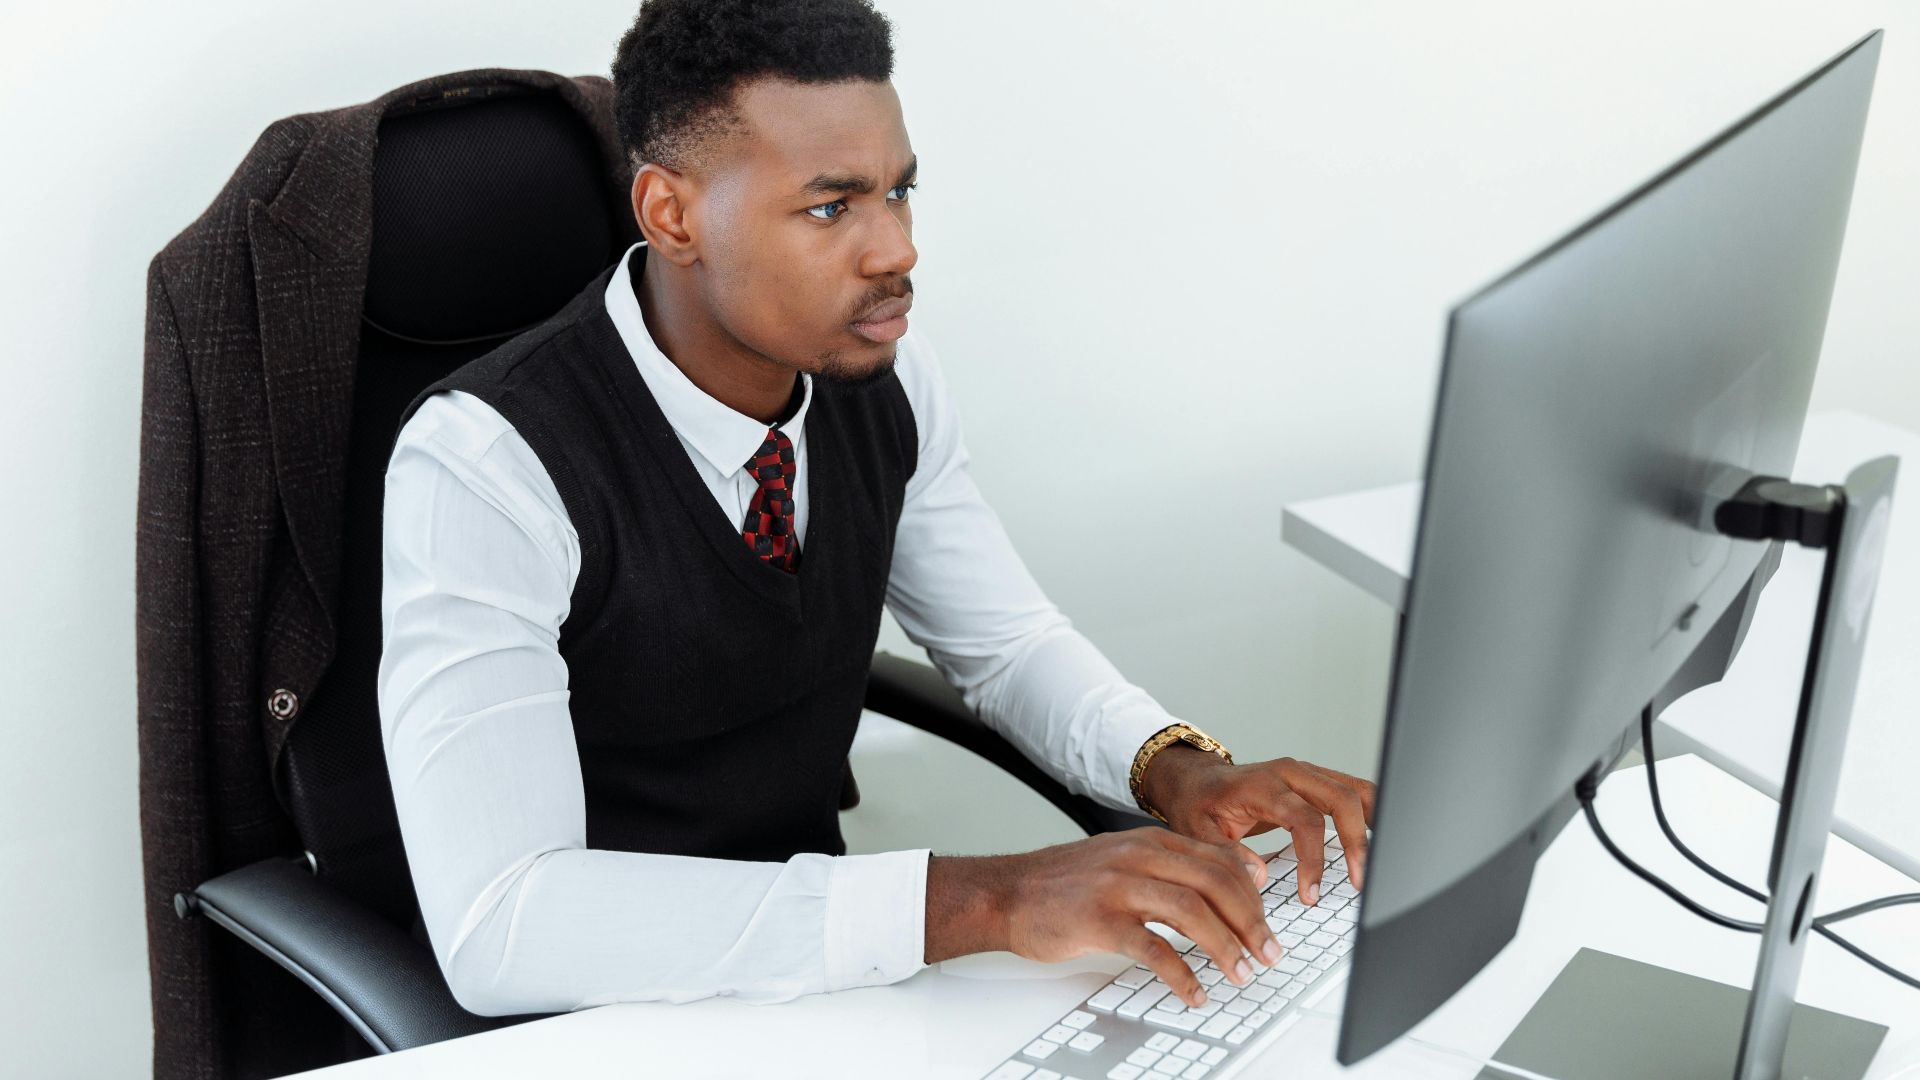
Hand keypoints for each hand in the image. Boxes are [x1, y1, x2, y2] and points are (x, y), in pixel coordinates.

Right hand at [932, 829, 1284, 1007]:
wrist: (1009, 892)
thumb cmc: (1067, 882)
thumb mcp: (1125, 858)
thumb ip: (1175, 864)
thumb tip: (1236, 875)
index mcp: (1151, 841)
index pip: (1219, 861)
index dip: (1253, 894)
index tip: (1270, 923)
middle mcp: (1139, 857)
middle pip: (1214, 883)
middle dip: (1250, 922)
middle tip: (1268, 954)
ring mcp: (1119, 887)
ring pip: (1191, 912)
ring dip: (1225, 947)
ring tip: (1241, 974)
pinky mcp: (1099, 921)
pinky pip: (1153, 950)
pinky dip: (1182, 975)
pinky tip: (1195, 993)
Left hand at [1141, 745, 1375, 906]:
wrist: (1196, 781)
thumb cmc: (1198, 805)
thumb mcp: (1198, 832)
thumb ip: (1226, 854)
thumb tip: (1259, 875)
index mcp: (1263, 785)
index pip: (1305, 820)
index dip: (1314, 859)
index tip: (1310, 893)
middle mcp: (1290, 773)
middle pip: (1342, 798)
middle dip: (1357, 842)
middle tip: (1360, 882)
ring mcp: (1306, 774)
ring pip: (1355, 789)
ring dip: (1373, 824)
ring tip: (1381, 862)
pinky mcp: (1314, 781)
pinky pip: (1352, 792)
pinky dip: (1369, 813)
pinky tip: (1377, 838)